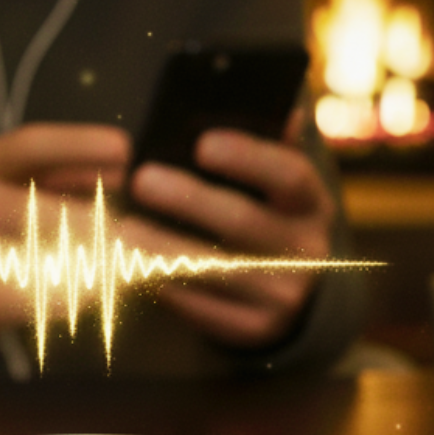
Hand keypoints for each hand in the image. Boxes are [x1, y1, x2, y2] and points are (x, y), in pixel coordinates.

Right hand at [0, 123, 130, 354]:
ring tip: (151, 274)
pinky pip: (37, 298)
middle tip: (171, 247)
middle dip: (123, 234)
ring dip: (111, 270)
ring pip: (55, 257)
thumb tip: (121, 165)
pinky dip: (76, 299)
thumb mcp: (3, 187)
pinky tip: (103, 299)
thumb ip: (57, 174)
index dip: (81, 144)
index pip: (32, 145)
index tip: (126, 149)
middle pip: (59, 211)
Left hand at [126, 115, 334, 349]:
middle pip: (243, 222)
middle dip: (189, 199)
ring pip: (215, 269)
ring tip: (121, 227)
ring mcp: (284, 296)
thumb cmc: (264, 216)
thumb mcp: (275, 184)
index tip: (202, 143)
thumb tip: (275, 104)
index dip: (248, 158)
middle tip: (141, 180)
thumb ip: (269, 143)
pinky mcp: (255, 330)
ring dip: (163, 247)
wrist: (286, 293)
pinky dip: (165, 286)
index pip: (290, 176)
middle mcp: (307, 252)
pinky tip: (132, 267)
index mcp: (312, 205)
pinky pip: (203, 309)